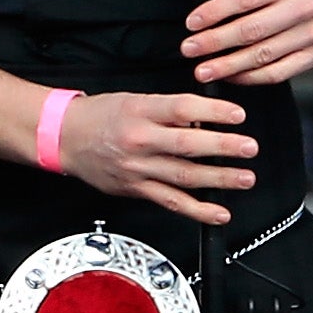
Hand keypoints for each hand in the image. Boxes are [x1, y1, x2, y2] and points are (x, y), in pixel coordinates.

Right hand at [57, 91, 258, 222]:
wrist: (63, 138)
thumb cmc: (101, 116)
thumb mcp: (136, 99)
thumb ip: (170, 109)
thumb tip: (208, 117)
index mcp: (141, 111)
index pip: (181, 109)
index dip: (212, 112)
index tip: (238, 115)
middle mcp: (140, 140)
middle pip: (187, 145)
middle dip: (223, 147)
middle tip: (249, 147)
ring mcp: (138, 168)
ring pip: (183, 176)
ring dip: (219, 179)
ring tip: (245, 177)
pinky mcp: (136, 189)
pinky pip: (170, 202)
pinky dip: (197, 210)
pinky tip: (219, 213)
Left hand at [185, 0, 312, 87]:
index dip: (216, 12)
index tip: (193, 23)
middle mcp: (304, 6)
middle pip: (253, 30)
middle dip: (216, 42)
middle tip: (191, 50)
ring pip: (264, 55)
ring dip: (230, 66)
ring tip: (205, 70)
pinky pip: (279, 72)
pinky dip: (252, 77)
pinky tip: (233, 76)